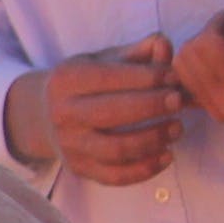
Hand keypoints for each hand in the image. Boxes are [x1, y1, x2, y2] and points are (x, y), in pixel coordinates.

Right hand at [3, 40, 187, 186]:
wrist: (44, 115)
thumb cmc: (85, 82)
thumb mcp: (103, 59)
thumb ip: (137, 52)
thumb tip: (165, 46)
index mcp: (68, 80)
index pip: (109, 78)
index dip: (146, 77)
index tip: (174, 77)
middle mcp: (64, 113)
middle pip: (112, 113)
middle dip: (152, 106)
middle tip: (179, 100)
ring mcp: (70, 145)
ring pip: (116, 149)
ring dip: (153, 139)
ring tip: (176, 128)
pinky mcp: (80, 168)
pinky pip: (115, 176)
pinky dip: (145, 169)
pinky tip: (166, 155)